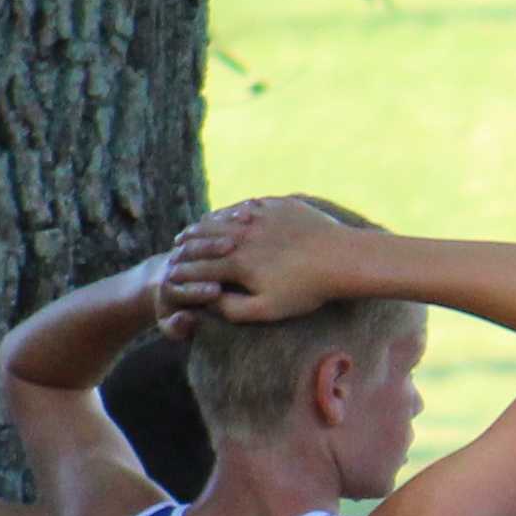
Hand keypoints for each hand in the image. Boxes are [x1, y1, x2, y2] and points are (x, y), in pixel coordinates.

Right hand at [158, 196, 372, 326]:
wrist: (343, 258)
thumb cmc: (307, 290)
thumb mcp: (267, 310)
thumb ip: (232, 308)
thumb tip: (208, 300)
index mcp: (236, 263)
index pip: (199, 265)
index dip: (183, 269)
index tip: (172, 272)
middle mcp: (242, 236)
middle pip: (204, 238)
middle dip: (187, 243)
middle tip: (176, 246)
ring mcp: (259, 217)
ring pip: (221, 219)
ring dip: (204, 225)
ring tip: (195, 229)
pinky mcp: (276, 205)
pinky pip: (245, 206)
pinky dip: (230, 211)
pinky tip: (228, 215)